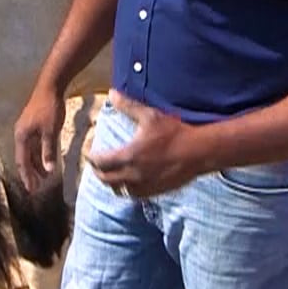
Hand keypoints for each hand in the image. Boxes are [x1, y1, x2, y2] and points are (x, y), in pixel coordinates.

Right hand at [13, 80, 66, 190]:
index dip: (27, 177)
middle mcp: (21, 134)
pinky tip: (47, 161)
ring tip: (43, 178)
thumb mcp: (51, 132)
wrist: (50, 86)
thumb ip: (48, 151)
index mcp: (21, 137)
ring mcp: (27, 129)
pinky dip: (40, 155)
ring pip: (30, 152)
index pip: (22, 162)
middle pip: (24, 159)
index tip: (31, 190)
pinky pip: (34, 145)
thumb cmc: (49, 108)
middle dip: (30, 174)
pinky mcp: (34, 125)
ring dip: (36, 165)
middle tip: (36, 188)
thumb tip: (49, 170)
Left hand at [88, 91, 208, 198]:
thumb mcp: (150, 115)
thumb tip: (111, 93)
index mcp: (129, 156)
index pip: (101, 162)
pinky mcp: (155, 192)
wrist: (198, 152)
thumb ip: (128, 106)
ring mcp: (144, 186)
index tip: (89, 153)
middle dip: (97, 172)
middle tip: (95, 165)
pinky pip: (134, 195)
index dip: (92, 158)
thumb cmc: (174, 132)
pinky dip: (126, 189)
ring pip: (119, 190)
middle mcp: (133, 175)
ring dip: (111, 182)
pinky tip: (128, 182)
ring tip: (109, 174)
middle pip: (106, 179)